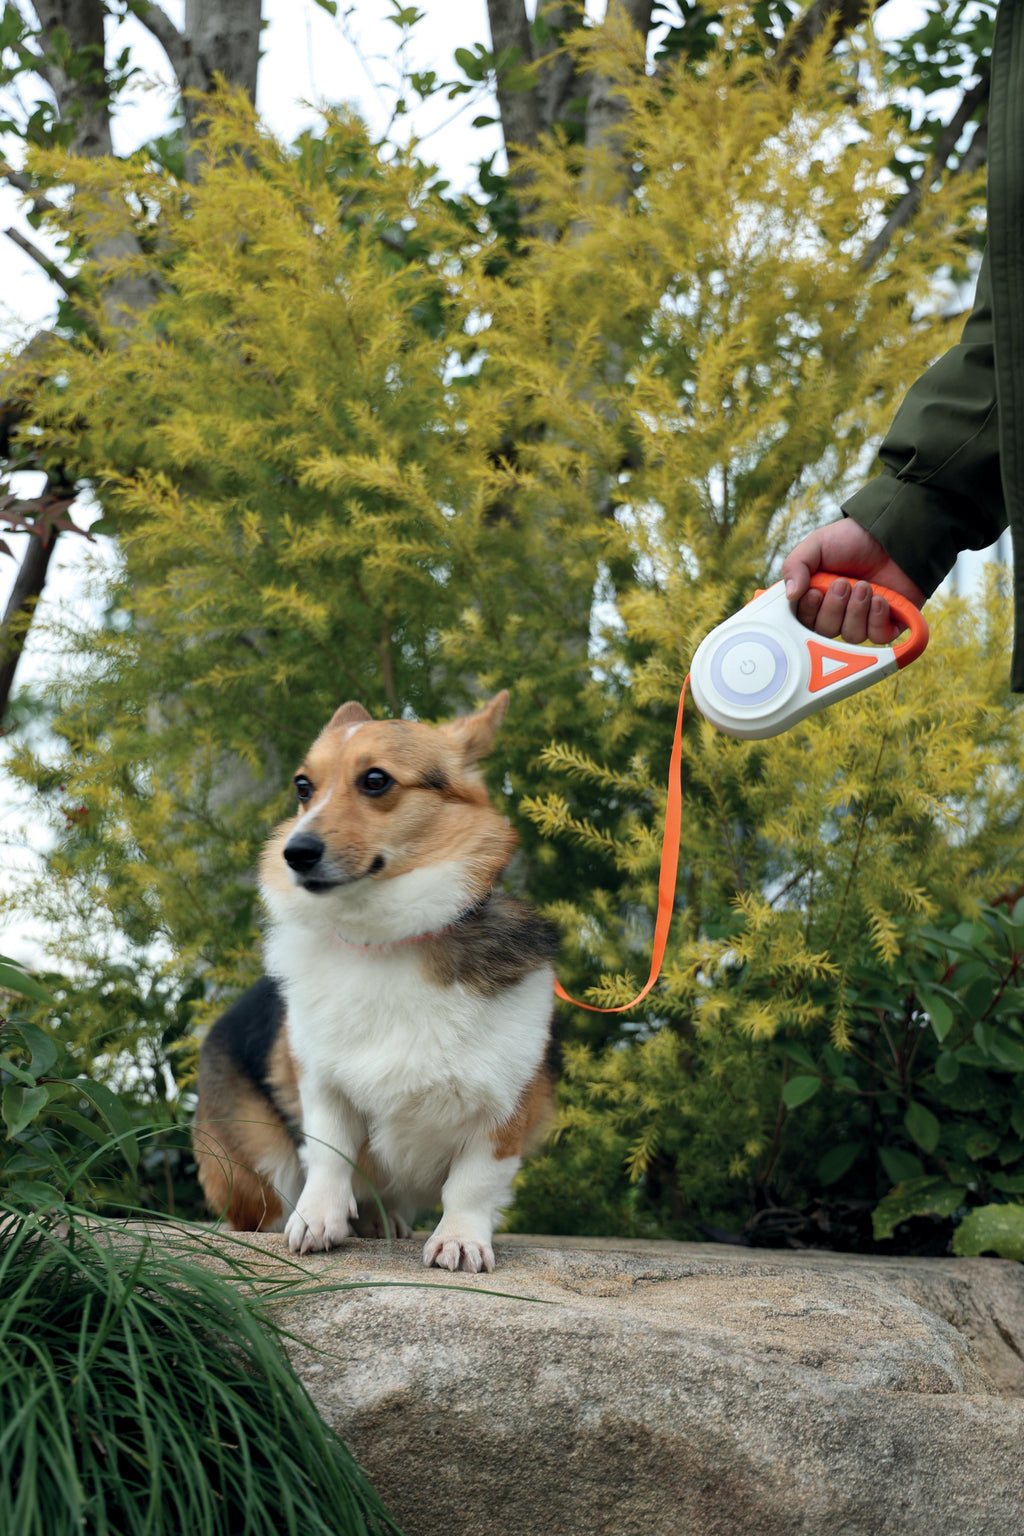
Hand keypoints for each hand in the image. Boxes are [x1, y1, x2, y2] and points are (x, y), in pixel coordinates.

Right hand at [780, 518, 925, 643]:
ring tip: (865, 586)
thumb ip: (795, 566)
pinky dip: (877, 619)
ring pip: (851, 636)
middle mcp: (837, 612)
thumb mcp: (816, 544)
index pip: (803, 621)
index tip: (815, 592)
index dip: (809, 611)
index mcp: (816, 597)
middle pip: (826, 631)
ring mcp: (862, 619)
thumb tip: (790, 595)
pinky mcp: (887, 623)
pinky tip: (881, 599)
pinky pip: (878, 637)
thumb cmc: (853, 539)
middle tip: (843, 583)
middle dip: (834, 608)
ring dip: (857, 611)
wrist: (892, 534)